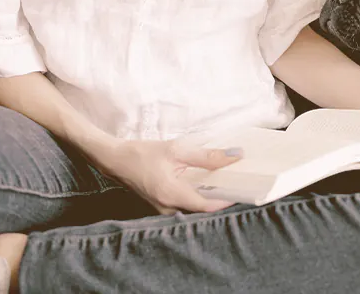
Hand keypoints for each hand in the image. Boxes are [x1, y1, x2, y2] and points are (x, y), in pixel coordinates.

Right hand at [98, 138, 242, 214]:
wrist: (114, 159)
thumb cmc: (143, 153)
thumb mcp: (177, 150)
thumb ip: (208, 156)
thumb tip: (235, 156)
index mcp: (172, 195)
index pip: (208, 206)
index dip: (228, 200)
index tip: (245, 190)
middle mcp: (168, 208)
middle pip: (203, 209)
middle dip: (222, 198)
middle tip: (239, 184)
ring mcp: (164, 209)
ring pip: (195, 208)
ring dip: (211, 196)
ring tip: (227, 182)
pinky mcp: (162, 206)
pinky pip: (186, 204)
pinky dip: (199, 195)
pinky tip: (207, 183)